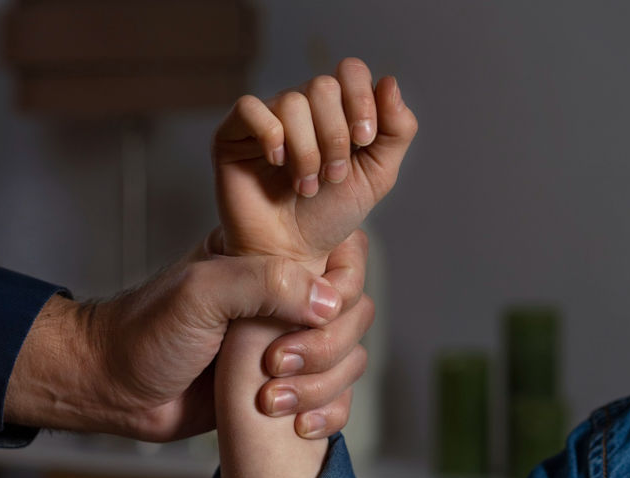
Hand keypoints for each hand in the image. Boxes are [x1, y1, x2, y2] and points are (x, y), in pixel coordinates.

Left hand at [2, 230, 371, 441]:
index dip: (340, 288)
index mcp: (269, 257)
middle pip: (355, 313)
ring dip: (321, 386)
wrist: (115, 389)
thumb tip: (329, 302)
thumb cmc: (146, 332)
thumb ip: (264, 283)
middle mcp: (285, 297)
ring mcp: (287, 343)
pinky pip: (335, 398)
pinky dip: (328, 414)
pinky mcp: (284, 387)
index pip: (344, 256)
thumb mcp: (200, 292)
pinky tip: (298, 426)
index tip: (307, 316)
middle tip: (274, 365)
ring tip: (269, 401)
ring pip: (350, 359)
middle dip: (325, 348)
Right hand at [213, 58, 417, 260]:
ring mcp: (266, 119)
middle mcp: (300, 108)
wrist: (291, 254)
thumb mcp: (377, 175)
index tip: (364, 140)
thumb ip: (396, 131)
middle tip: (332, 177)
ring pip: (292, 102)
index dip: (361, 99)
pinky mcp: (232, 134)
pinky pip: (250, 108)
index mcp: (335, 110)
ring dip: (307, 151)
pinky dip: (270, 135)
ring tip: (305, 186)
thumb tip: (390, 81)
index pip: (349, 72)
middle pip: (323, 86)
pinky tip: (276, 163)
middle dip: (335, 136)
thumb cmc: (328, 216)